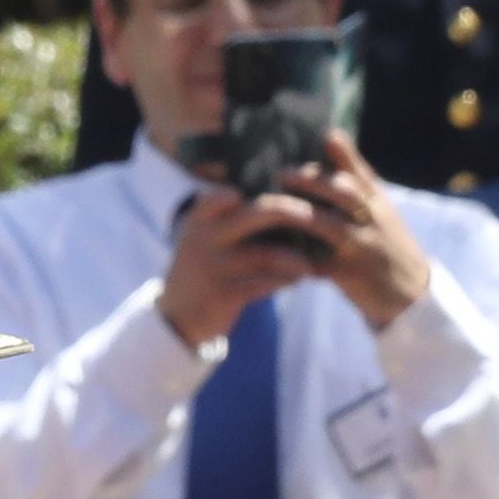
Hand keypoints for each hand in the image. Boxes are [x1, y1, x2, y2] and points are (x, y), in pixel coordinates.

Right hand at [150, 176, 318, 349]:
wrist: (180, 315)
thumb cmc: (206, 267)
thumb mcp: (206, 237)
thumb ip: (233, 217)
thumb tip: (283, 195)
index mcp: (200, 219)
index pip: (221, 195)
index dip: (255, 188)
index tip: (280, 183)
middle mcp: (205, 238)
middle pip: (259, 214)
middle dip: (294, 212)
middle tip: (318, 217)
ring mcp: (215, 266)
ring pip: (270, 254)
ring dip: (297, 258)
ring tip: (307, 264)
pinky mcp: (226, 294)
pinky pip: (268, 283)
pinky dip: (287, 280)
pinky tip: (296, 280)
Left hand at [265, 135, 439, 333]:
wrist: (412, 297)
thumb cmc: (387, 246)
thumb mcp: (381, 209)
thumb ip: (356, 176)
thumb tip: (331, 134)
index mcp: (378, 203)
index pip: (360, 172)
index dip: (342, 153)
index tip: (323, 136)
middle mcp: (372, 221)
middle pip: (342, 192)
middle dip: (310, 180)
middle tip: (281, 173)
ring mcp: (362, 248)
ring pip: (326, 223)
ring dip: (295, 212)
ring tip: (268, 206)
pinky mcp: (349, 274)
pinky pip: (316, 261)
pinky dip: (293, 254)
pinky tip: (271, 246)